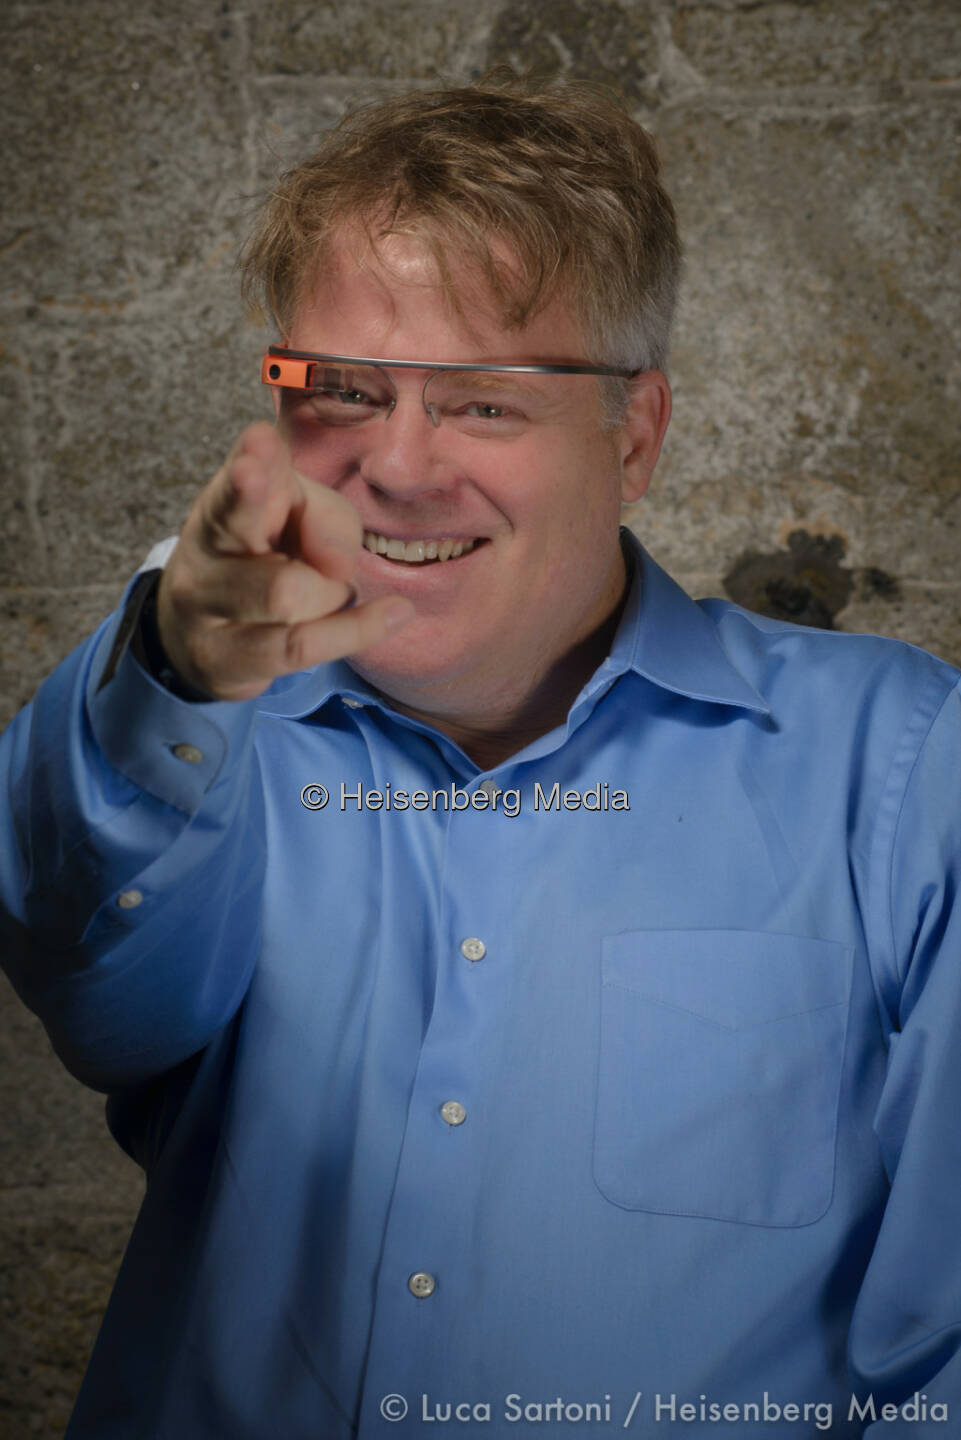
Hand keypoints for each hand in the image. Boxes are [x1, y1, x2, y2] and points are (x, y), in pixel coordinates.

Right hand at [155, 423, 413, 700]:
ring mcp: (206, 605)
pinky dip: (356, 629)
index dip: (252, 461)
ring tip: (338, 591)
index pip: (240, 474)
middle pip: (234, 522)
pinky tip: (396, 613)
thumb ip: (326, 520)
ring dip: (331, 592)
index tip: (261, 440)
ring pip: (286, 591)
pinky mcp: (221, 660)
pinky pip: (301, 644)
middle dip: (251, 496)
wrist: (196, 636)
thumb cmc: (264, 562)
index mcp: (227, 500)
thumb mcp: (297, 522)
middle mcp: (206, 546)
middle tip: (262, 477)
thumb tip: (338, 567)